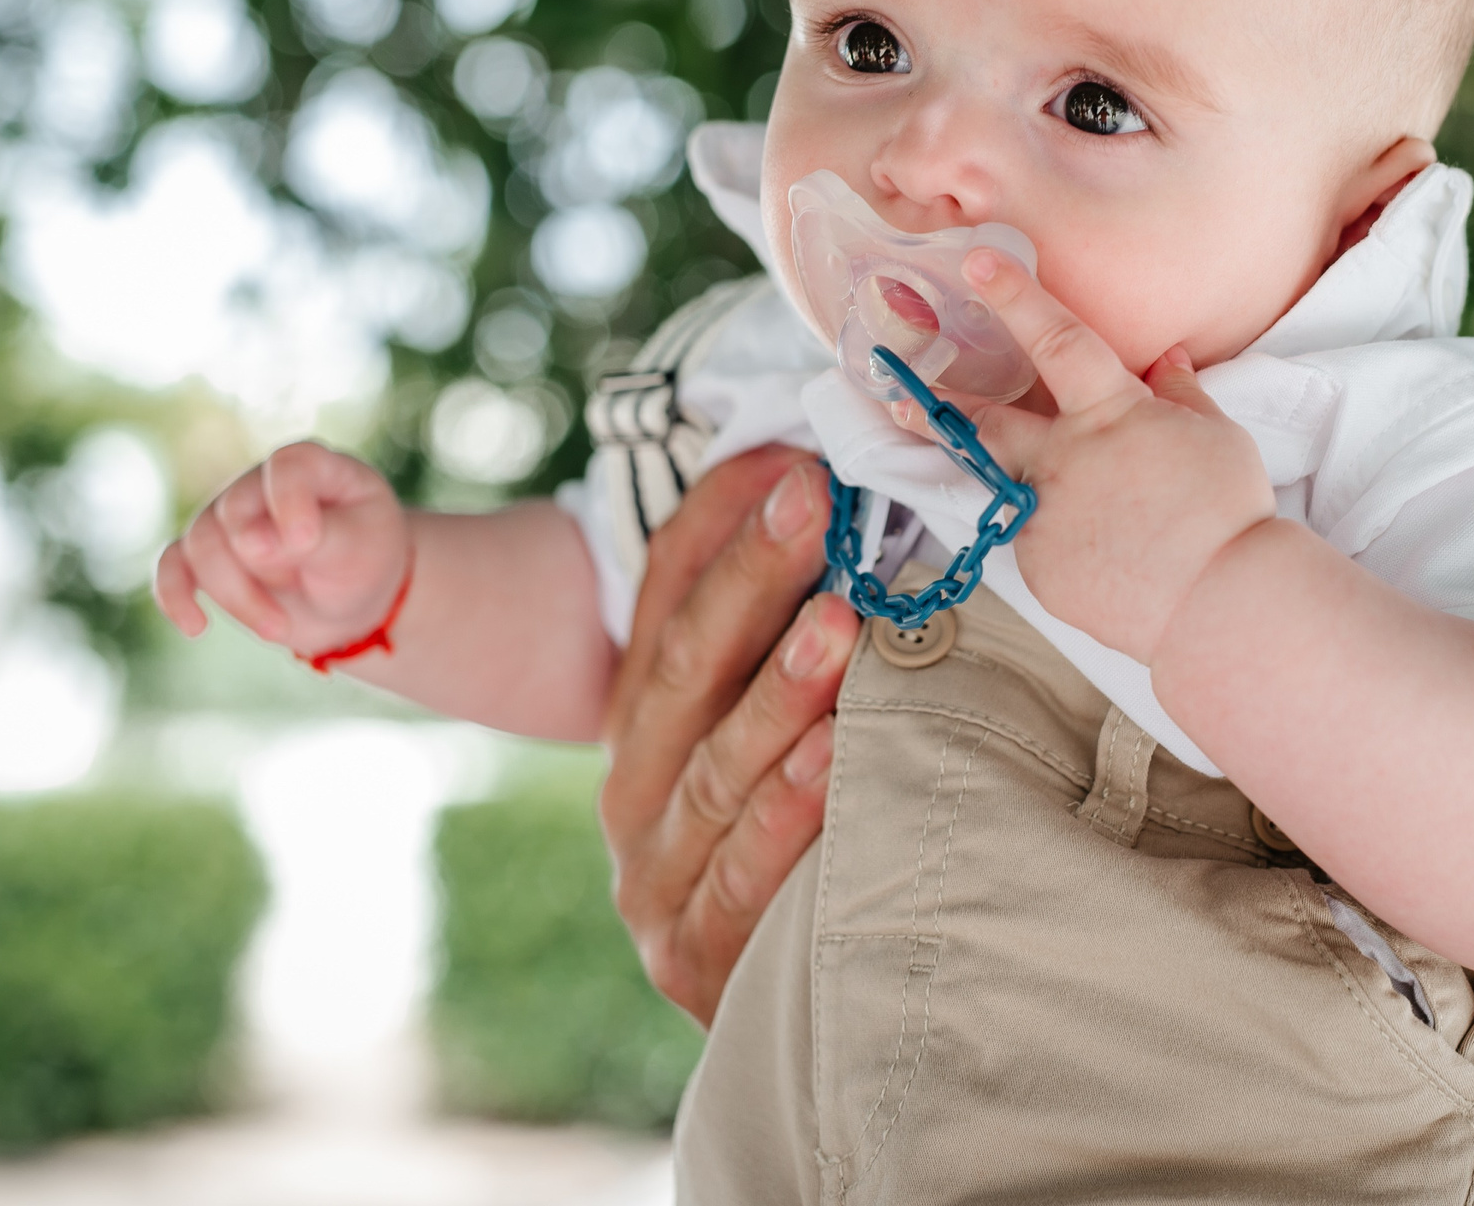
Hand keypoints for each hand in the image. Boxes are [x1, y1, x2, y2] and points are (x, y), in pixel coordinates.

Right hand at [152, 441, 408, 659]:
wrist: (353, 598)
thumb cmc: (363, 560)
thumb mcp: (359, 548)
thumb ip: (315, 538)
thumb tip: (247, 542)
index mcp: (310, 466)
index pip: (287, 467)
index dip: (289, 501)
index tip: (306, 543)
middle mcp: (259, 483)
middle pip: (234, 515)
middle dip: (264, 567)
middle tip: (306, 594)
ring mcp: (227, 516)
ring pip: (201, 546)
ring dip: (236, 596)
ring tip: (279, 629)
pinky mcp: (207, 557)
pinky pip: (171, 566)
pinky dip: (176, 596)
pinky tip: (196, 627)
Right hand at [599, 446, 856, 1026]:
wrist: (800, 1016)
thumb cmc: (804, 837)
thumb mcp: (779, 724)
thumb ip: (794, 617)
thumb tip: (820, 471)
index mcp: (639, 721)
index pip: (661, 599)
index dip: (719, 525)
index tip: (793, 457)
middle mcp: (631, 794)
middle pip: (683, 669)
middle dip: (753, 578)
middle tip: (819, 502)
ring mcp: (656, 882)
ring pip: (714, 768)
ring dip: (780, 690)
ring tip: (842, 621)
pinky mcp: (698, 961)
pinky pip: (747, 874)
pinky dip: (794, 814)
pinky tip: (840, 758)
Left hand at [916, 248, 1277, 662]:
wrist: (1220, 601)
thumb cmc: (1227, 511)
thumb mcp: (1216, 435)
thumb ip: (1180, 393)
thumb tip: (1166, 359)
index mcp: (1106, 414)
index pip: (1055, 340)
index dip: (1016, 296)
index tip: (976, 263)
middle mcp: (1060, 458)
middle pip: (986, 422)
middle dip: (938, 408)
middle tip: (900, 397)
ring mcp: (1042, 515)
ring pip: (1005, 487)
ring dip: (1003, 481)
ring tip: (1011, 490)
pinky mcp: (1040, 568)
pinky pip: (1038, 544)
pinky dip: (1061, 542)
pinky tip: (1102, 558)